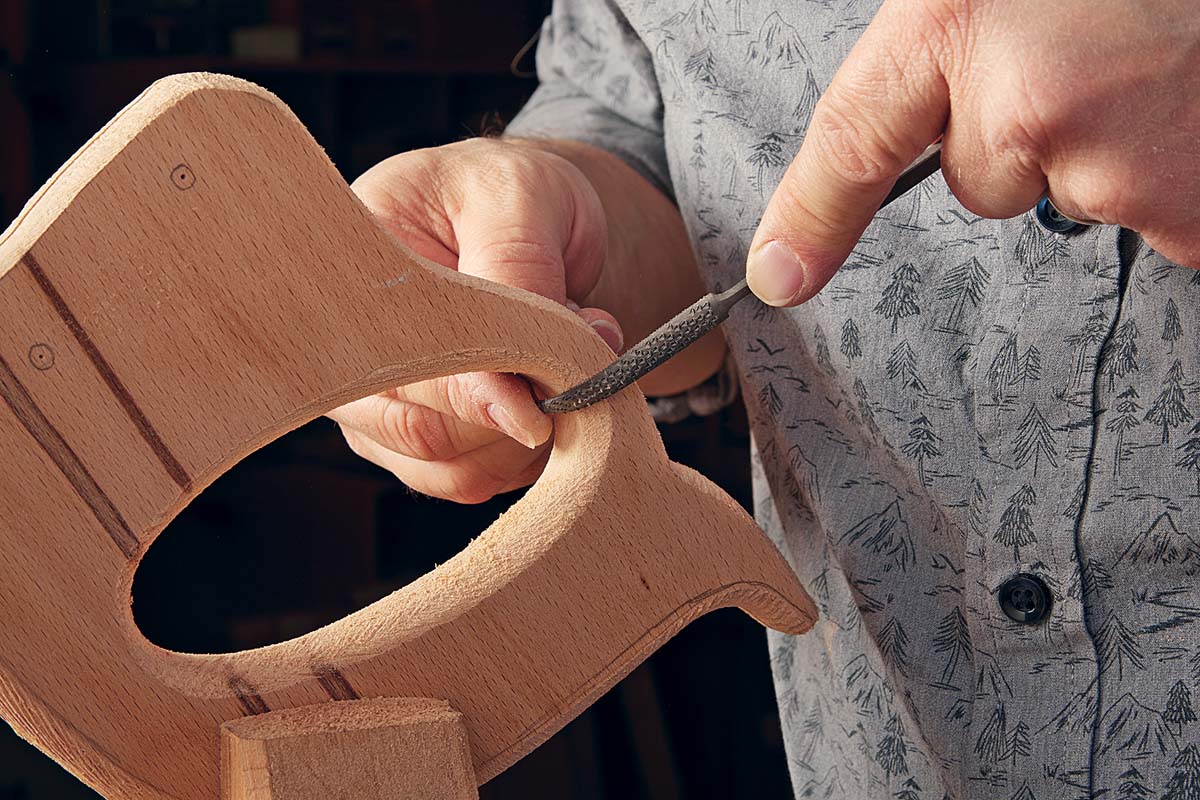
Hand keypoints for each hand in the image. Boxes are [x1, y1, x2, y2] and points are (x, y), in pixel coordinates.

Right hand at [328, 139, 621, 502]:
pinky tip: (549, 399)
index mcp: (351, 270)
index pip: (401, 359)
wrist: (530, 215)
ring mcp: (375, 401)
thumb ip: (516, 282)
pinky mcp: (412, 439)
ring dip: (528, 437)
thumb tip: (513, 402)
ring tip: (565, 362)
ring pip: (450, 468)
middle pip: (422, 429)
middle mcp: (350, 347)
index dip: (474, 392)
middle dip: (518, 408)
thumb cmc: (513, 194)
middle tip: (580, 352)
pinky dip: (525, 456)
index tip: (539, 408)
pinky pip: (469, 480)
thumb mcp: (520, 201)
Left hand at [746, 0, 1199, 305]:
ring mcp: (1113, 159)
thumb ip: (956, 39)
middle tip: (1102, 48)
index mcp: (960, 17)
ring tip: (1160, 61)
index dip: (813, 216)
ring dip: (1109, 145)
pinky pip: (1157, 220)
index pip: (856, 136)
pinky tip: (1193, 104)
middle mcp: (1025, 97)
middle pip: (987, 177)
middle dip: (1032, 128)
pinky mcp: (1191, 202)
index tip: (780, 277)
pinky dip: (1173, 176)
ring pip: (1073, 193)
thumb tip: (905, 126)